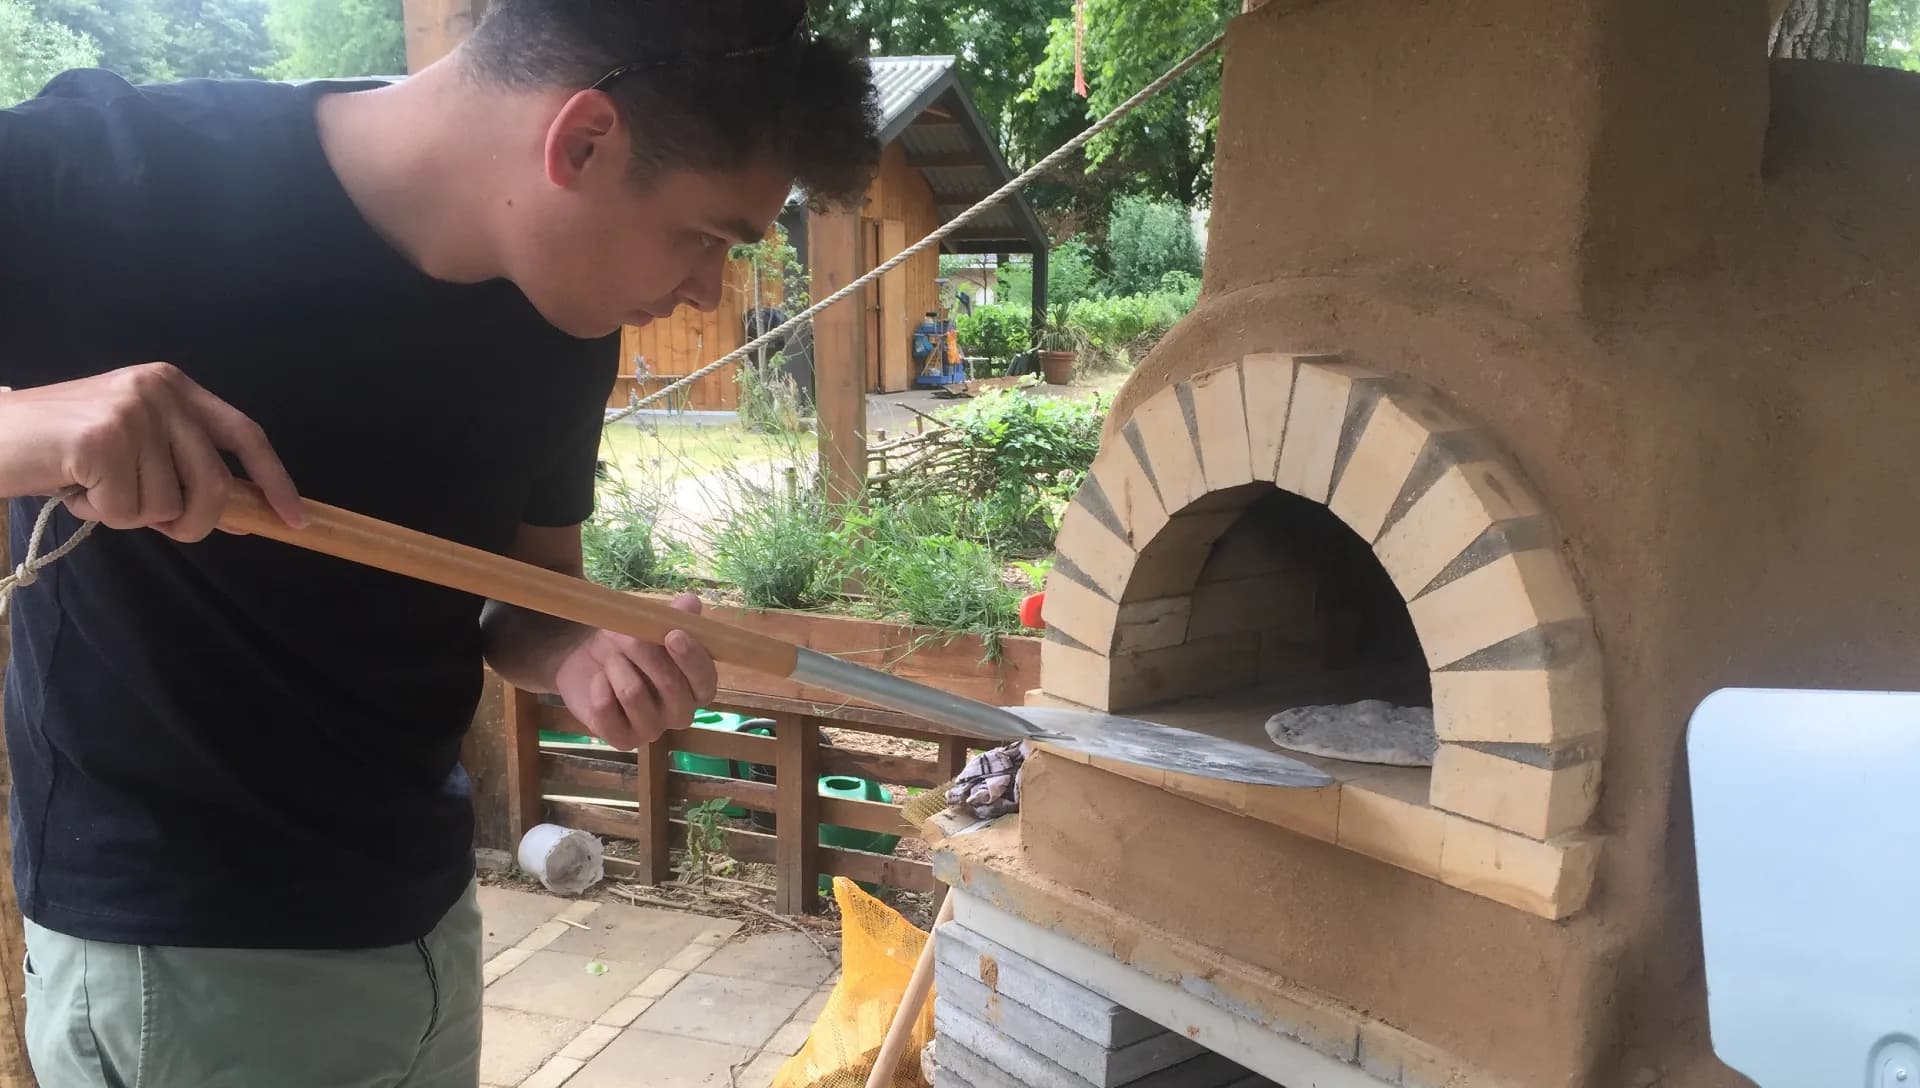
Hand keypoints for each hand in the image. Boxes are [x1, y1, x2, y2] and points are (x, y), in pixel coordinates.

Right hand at [0, 363, 304, 541]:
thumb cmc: (61, 451)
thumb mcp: (135, 449)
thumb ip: (186, 472)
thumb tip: (246, 516)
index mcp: (174, 387)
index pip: (244, 434)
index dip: (274, 479)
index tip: (295, 519)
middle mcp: (159, 391)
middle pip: (213, 486)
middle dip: (190, 523)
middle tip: (152, 523)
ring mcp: (132, 412)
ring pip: (166, 505)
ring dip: (128, 514)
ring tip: (91, 487)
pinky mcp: (103, 440)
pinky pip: (127, 510)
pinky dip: (98, 514)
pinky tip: (72, 487)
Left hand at [553, 593, 719, 749]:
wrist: (587, 662)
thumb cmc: (628, 644)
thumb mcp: (650, 624)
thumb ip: (674, 616)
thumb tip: (690, 604)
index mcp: (696, 688)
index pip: (706, 682)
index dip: (692, 660)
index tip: (673, 634)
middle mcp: (680, 714)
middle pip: (670, 687)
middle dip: (644, 653)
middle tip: (625, 634)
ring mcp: (651, 730)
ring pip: (633, 694)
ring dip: (616, 665)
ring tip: (610, 659)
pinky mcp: (622, 741)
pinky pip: (606, 709)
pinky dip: (597, 686)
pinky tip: (598, 681)